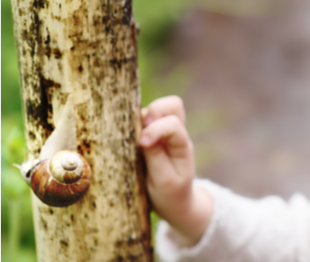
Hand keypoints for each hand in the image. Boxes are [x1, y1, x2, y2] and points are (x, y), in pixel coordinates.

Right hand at [139, 96, 212, 245]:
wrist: (175, 205)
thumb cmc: (170, 194)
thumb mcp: (163, 181)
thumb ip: (155, 156)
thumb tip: (143, 135)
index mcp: (182, 146)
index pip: (173, 124)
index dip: (156, 129)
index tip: (142, 144)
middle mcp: (176, 134)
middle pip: (171, 105)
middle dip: (153, 111)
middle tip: (138, 130)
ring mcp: (165, 133)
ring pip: (158, 108)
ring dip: (143, 117)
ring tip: (131, 137)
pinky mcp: (153, 136)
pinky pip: (145, 118)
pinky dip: (136, 122)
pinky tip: (127, 138)